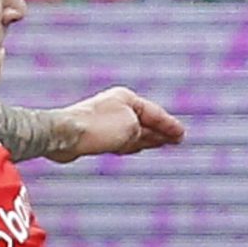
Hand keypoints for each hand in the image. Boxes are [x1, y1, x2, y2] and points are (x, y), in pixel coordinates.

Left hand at [59, 86, 185, 159]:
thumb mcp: (131, 127)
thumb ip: (143, 132)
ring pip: (133, 131)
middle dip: (161, 131)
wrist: (65, 135)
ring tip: (161, 143)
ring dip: (148, 138)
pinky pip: (120, 139)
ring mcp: (106, 120)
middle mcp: (117, 107)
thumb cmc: (96, 127)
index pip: (156, 113)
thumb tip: (142, 138)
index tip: (182, 135)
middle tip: (176, 139)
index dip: (170, 126)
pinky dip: (132, 144)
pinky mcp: (95, 133)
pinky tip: (136, 147)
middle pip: (145, 121)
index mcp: (127, 98)